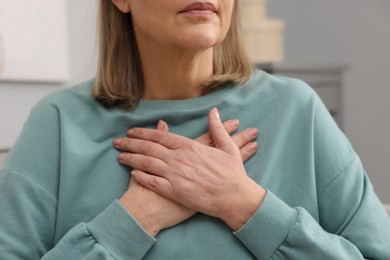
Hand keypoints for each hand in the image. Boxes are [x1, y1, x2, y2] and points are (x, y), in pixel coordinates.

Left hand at [115, 108, 265, 230]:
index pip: (161, 136)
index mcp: (190, 147)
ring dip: (131, 159)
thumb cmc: (232, 173)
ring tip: (119, 156)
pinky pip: (153, 182)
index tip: (132, 131)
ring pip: (147, 164)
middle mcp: (179, 159)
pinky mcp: (174, 191)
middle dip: (130, 143)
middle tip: (117, 141)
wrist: (234, 197)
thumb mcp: (228, 147)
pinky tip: (132, 174)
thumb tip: (213, 111)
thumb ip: (217, 128)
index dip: (144, 133)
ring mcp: (175, 175)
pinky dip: (141, 177)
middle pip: (149, 148)